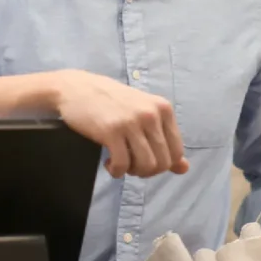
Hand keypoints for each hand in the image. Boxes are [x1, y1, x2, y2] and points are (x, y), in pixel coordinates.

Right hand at [0, 68, 189, 177]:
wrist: (77, 88)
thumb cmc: (112, 103)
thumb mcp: (143, 115)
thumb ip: (165, 140)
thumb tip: (184, 169)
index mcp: (164, 109)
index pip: (176, 152)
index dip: (162, 165)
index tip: (144, 161)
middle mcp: (151, 114)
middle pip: (162, 163)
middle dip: (146, 171)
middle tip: (131, 165)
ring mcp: (131, 122)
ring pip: (146, 166)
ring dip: (132, 172)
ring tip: (121, 164)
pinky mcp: (111, 130)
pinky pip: (123, 164)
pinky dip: (117, 171)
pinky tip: (109, 164)